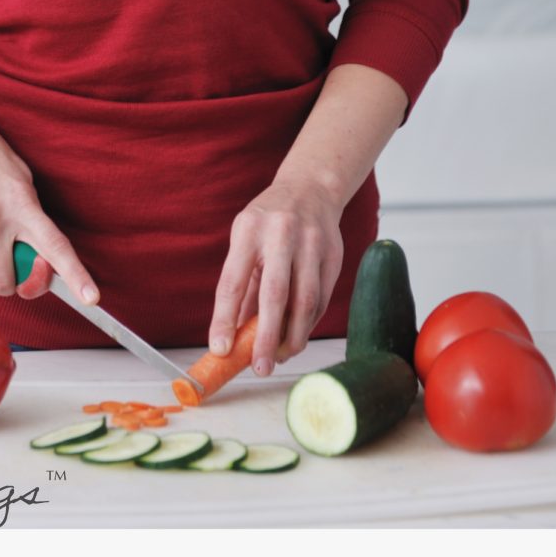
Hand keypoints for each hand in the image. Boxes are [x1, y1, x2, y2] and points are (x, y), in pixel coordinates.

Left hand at [208, 176, 344, 374]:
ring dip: (293, 336)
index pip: (233, 282)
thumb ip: (241, 286)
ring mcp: (312, 245)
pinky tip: (297, 335)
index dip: (225, 319)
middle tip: (259, 368)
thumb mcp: (244, 242)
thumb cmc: (268, 222)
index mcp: (249, 232)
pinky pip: (322, 299)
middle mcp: (282, 236)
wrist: (311, 188)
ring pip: (306, 301)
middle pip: (275, 295)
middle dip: (266, 337)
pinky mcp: (335, 256)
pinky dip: (308, 323)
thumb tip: (232, 335)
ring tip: (280, 357)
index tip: (221, 349)